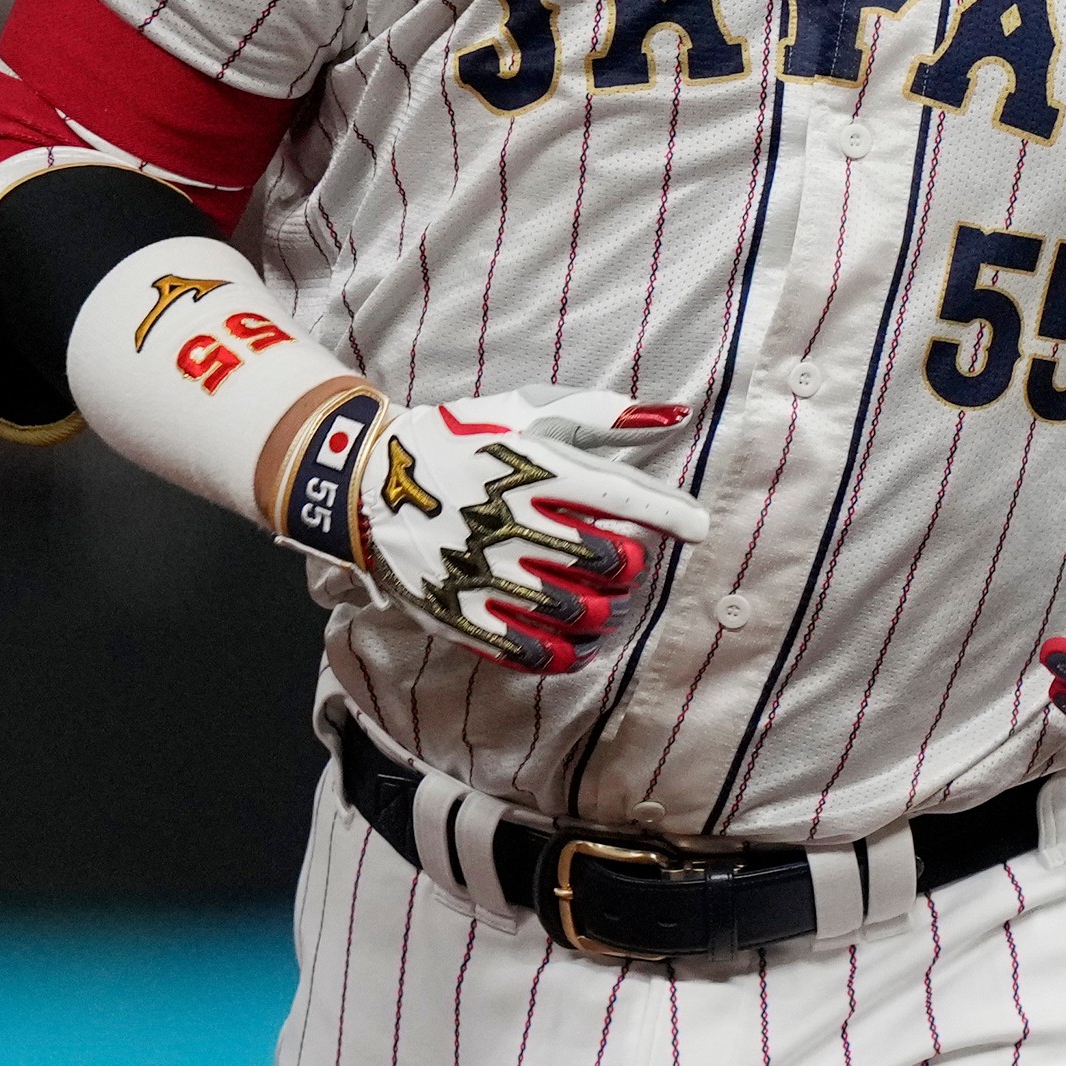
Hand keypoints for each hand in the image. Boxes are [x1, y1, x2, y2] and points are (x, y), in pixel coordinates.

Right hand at [358, 387, 712, 673]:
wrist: (369, 478)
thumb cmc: (464, 439)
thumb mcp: (527, 411)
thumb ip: (603, 416)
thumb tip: (675, 416)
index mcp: (531, 466)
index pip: (622, 495)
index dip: (671, 515)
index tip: (697, 528)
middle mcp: (509, 519)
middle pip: (603, 559)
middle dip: (631, 565)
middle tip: (630, 562)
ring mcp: (481, 569)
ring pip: (572, 608)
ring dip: (606, 611)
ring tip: (608, 602)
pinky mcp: (456, 612)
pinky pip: (524, 649)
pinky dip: (564, 654)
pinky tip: (578, 644)